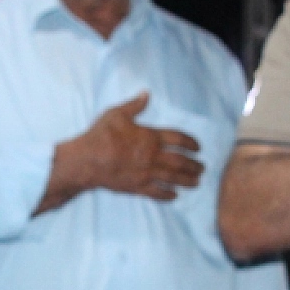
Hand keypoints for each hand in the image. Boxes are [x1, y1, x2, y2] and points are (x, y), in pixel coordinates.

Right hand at [53, 91, 202, 203]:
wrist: (87, 160)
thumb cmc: (101, 134)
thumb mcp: (117, 113)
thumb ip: (134, 105)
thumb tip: (146, 94)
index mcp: (150, 136)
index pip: (178, 139)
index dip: (191, 143)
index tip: (199, 148)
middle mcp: (152, 156)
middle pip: (180, 161)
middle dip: (194, 165)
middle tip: (202, 168)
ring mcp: (146, 173)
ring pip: (173, 178)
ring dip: (187, 180)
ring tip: (197, 182)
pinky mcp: (137, 187)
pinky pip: (156, 192)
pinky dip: (167, 194)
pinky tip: (175, 195)